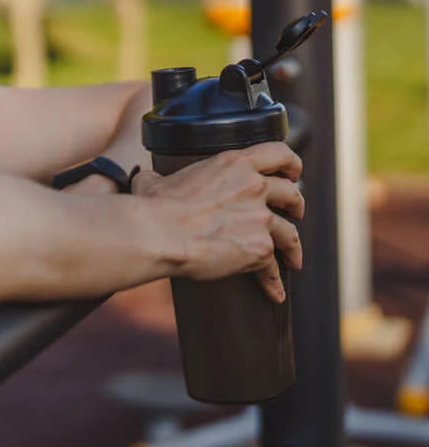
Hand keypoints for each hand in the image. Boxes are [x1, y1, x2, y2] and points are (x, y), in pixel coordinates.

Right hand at [133, 142, 303, 302]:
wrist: (159, 234)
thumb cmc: (153, 206)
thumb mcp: (155, 180)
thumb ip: (161, 177)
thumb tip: (149, 180)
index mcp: (233, 163)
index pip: (279, 153)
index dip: (291, 164)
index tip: (292, 174)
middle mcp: (253, 186)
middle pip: (292, 193)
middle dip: (296, 205)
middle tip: (293, 213)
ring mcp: (260, 217)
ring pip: (291, 233)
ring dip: (293, 247)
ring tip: (292, 259)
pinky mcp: (260, 248)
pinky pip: (273, 267)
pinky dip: (274, 281)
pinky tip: (274, 293)